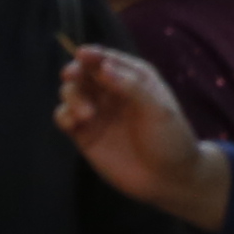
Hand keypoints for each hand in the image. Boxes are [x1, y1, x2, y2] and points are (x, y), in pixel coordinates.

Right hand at [58, 46, 233, 229]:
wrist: (169, 178)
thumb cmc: (170, 138)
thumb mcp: (158, 109)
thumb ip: (130, 86)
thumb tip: (102, 67)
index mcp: (133, 77)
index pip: (107, 59)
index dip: (93, 55)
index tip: (82, 55)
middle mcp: (112, 91)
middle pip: (84, 73)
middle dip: (75, 71)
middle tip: (72, 76)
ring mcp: (97, 112)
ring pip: (72, 92)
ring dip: (72, 96)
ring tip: (86, 114)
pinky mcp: (85, 134)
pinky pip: (65, 118)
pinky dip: (63, 115)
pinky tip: (71, 122)